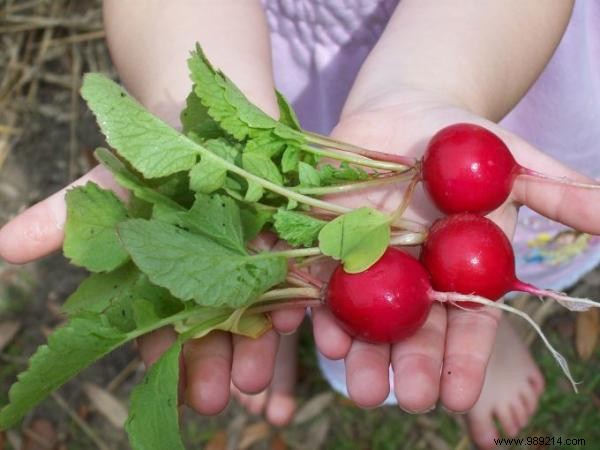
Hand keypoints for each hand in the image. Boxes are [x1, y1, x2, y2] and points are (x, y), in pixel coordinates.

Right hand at [0, 166, 304, 414]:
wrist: (196, 118)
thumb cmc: (143, 157)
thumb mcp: (101, 188)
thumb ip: (60, 221)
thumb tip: (1, 248)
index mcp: (164, 283)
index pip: (166, 335)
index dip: (173, 365)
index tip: (186, 397)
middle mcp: (208, 280)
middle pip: (214, 333)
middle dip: (216, 366)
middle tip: (224, 397)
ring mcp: (248, 262)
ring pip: (254, 313)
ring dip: (258, 347)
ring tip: (257, 376)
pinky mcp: (282, 240)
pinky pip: (290, 274)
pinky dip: (292, 296)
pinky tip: (294, 319)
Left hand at [311, 88, 599, 411]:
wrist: (404, 111)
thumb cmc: (464, 143)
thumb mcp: (513, 165)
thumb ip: (556, 193)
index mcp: (459, 273)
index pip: (466, 325)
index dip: (465, 360)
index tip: (460, 397)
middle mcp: (414, 279)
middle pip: (413, 332)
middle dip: (412, 368)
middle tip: (411, 399)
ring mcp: (370, 265)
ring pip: (366, 320)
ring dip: (364, 355)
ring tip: (364, 389)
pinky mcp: (330, 245)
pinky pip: (322, 283)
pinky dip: (322, 310)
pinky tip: (327, 336)